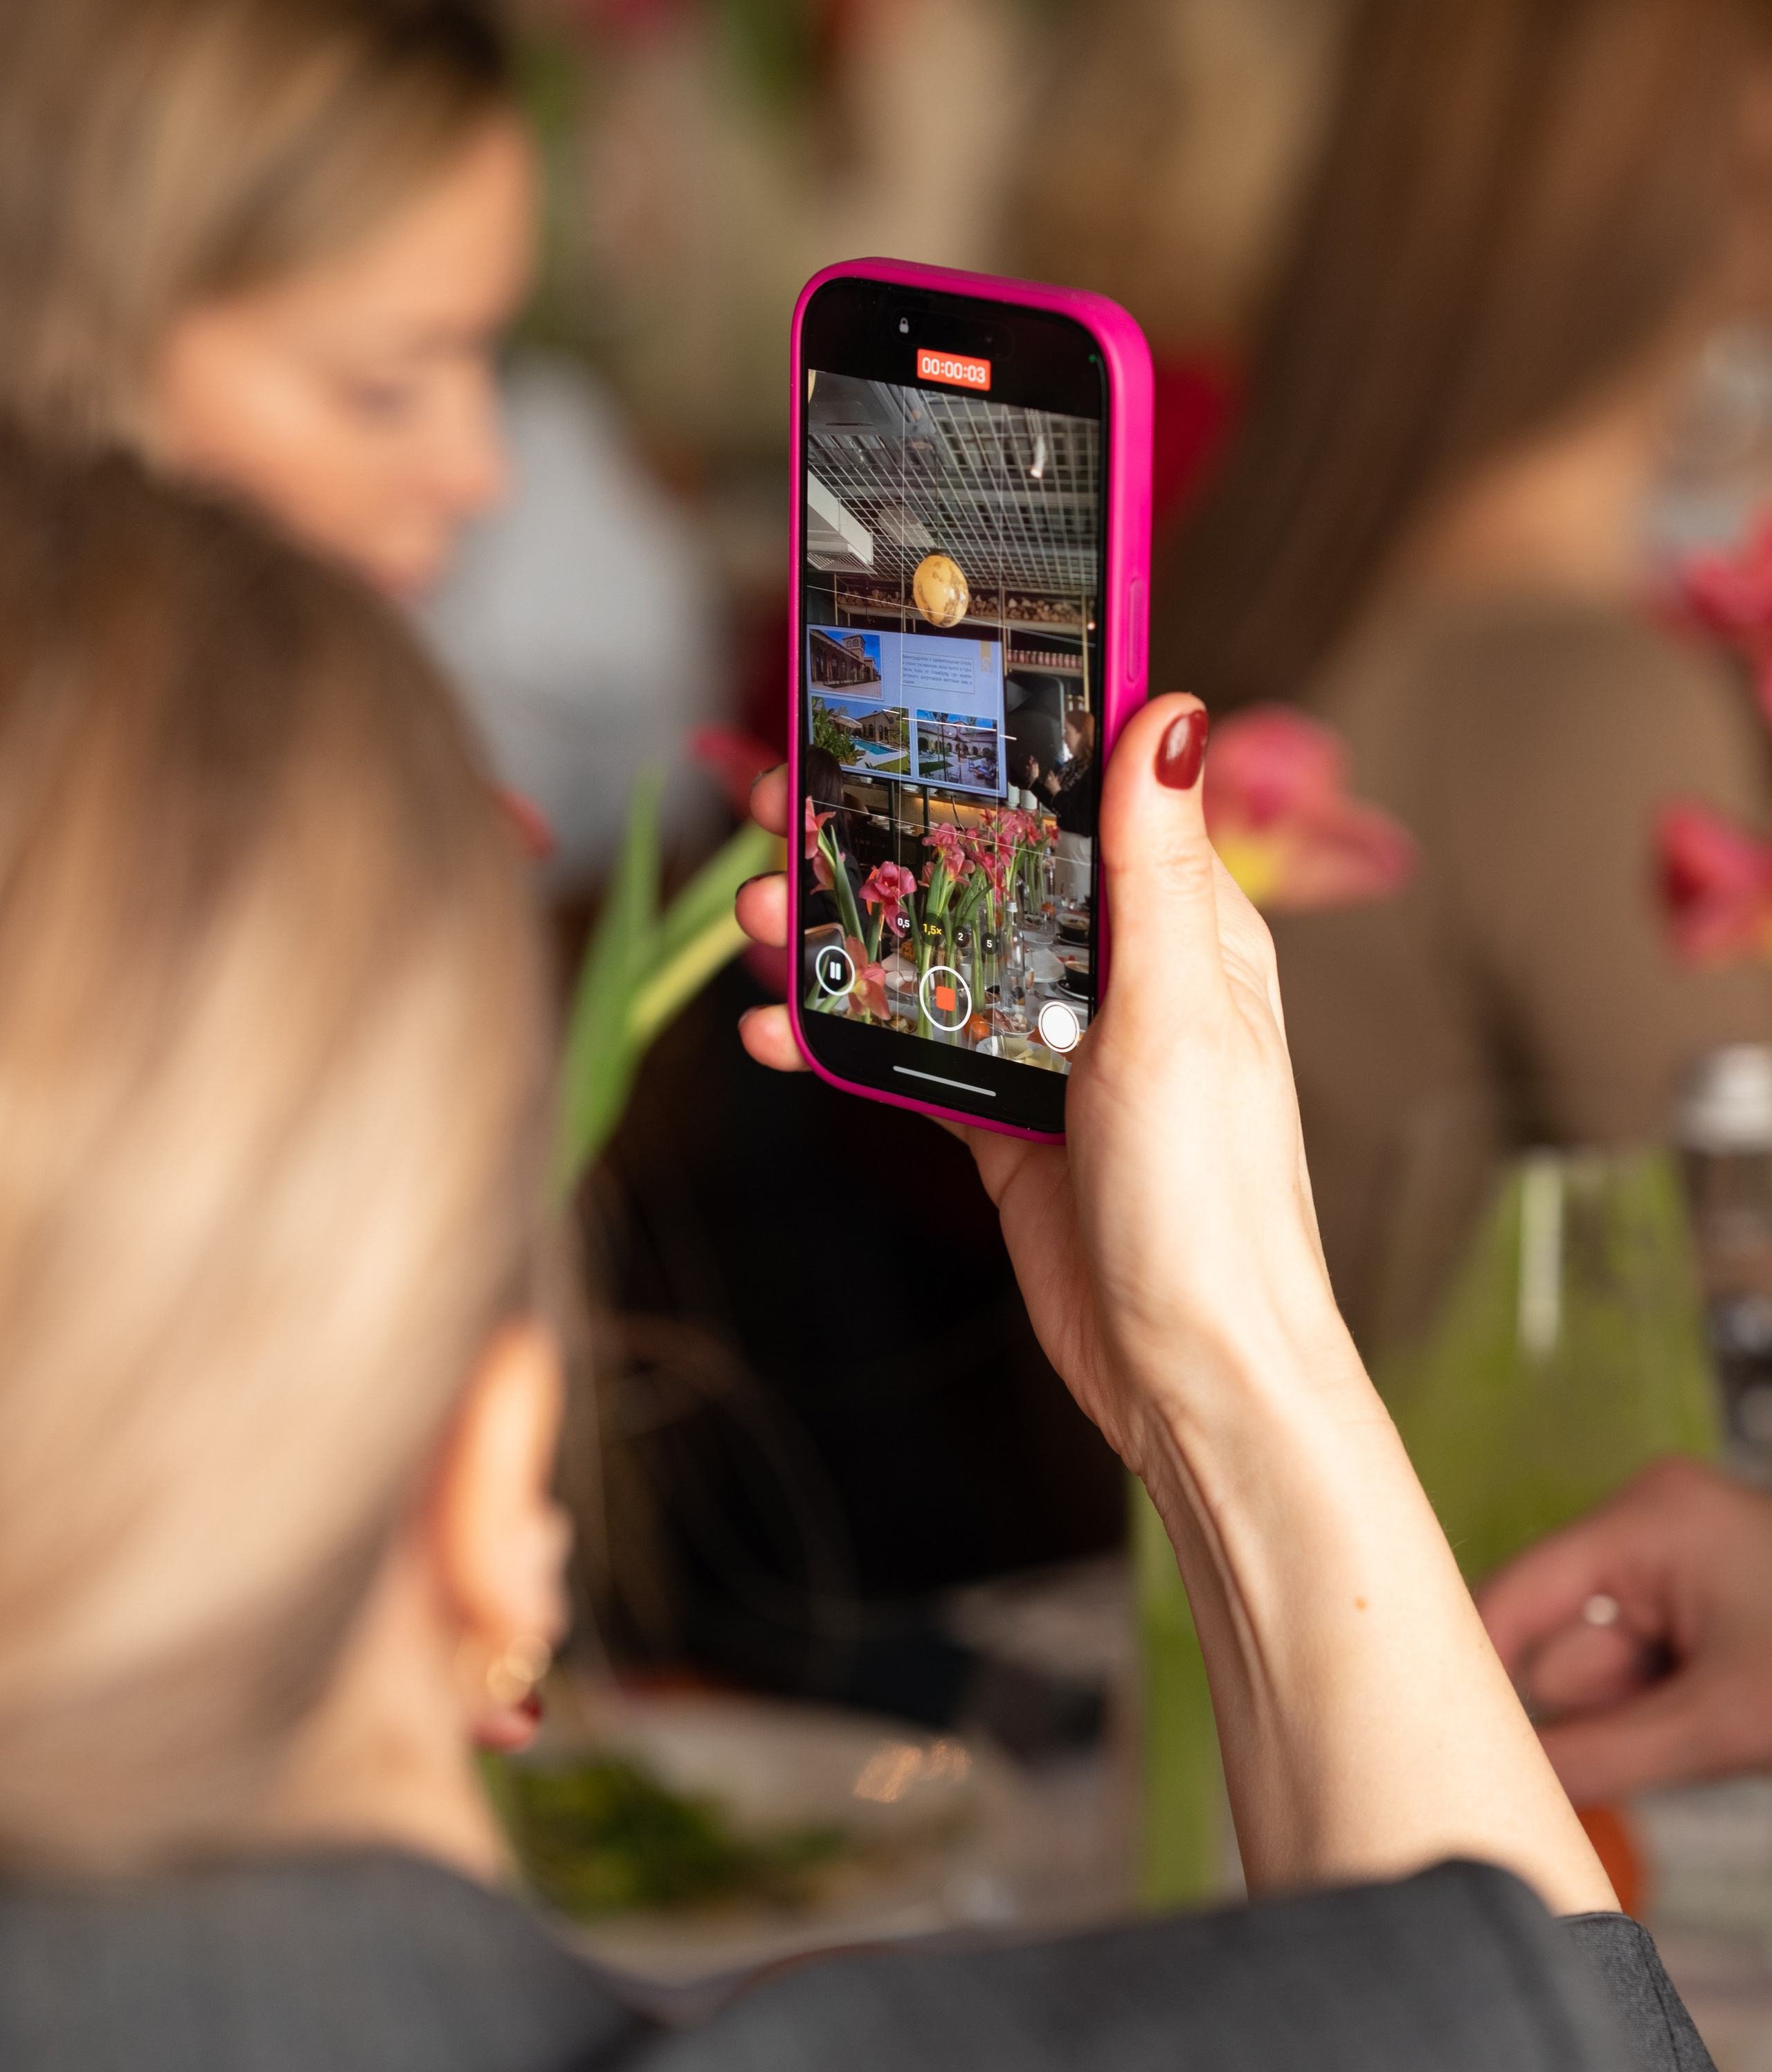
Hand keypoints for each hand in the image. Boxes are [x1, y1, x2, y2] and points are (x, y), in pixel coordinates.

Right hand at [735, 702, 1329, 1479]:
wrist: (1190, 1377)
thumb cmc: (1214, 1204)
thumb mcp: (1178, 1018)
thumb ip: (1156, 871)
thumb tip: (1170, 715)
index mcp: (1181, 926)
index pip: (1080, 796)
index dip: (991, 741)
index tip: (900, 694)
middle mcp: (1117, 975)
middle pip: (979, 868)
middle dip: (878, 833)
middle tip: (780, 801)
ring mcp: (1054, 1050)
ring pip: (929, 956)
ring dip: (840, 934)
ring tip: (756, 918)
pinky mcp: (1003, 1122)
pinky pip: (906, 1052)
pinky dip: (839, 1036)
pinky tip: (777, 1031)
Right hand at [1478, 1457, 1771, 1800]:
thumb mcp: (1720, 1723)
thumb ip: (1604, 1755)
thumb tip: (1510, 1783)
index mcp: (1646, 1520)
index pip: (1514, 1596)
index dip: (1472, 1667)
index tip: (1435, 1735)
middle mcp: (1651, 1519)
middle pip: (1562, 1640)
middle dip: (1602, 1706)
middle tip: (1667, 1737)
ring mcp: (1680, 1553)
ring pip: (1606, 1663)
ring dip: (1638, 1714)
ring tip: (1715, 1723)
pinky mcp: (1704, 1590)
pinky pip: (1645, 1661)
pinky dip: (1665, 1704)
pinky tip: (1719, 1716)